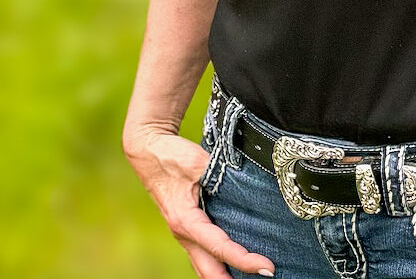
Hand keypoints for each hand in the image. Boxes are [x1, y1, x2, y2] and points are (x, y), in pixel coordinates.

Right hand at [123, 125, 275, 277]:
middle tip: (265, 275)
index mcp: (186, 221)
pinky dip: (220, 262)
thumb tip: (248, 182)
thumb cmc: (171, 156)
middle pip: (210, 272)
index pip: (220, 248)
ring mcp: (184, 234)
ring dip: (226, 275)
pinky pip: (204, 254)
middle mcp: (184, 234)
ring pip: (205, 267)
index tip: (267, 267)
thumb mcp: (198, 162)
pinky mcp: (187, 228)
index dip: (245, 261)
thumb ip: (221, 174)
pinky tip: (236, 260)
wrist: (148, 150)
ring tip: (252, 274)